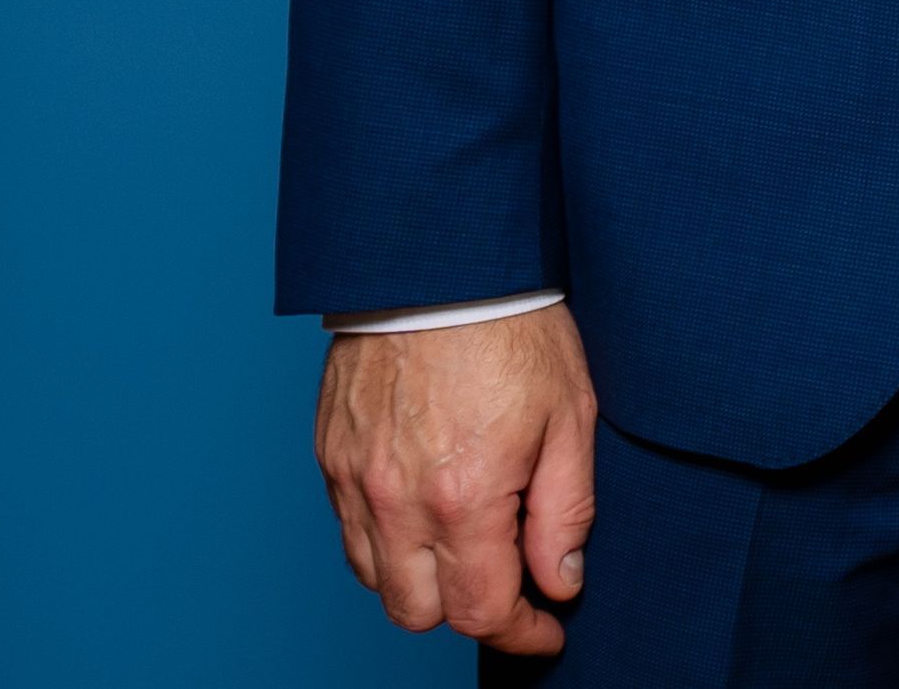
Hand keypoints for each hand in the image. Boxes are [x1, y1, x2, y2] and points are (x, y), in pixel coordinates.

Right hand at [312, 304, 600, 653]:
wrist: (436, 265)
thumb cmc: (513, 331)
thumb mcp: (571, 418)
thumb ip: (565, 511)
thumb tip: (560, 580)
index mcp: (462, 499)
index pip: (480, 610)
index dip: (519, 632)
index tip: (546, 629)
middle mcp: (395, 502)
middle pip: (418, 612)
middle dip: (469, 611)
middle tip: (511, 584)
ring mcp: (353, 482)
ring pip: (376, 580)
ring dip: (423, 581)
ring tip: (470, 546)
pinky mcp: (328, 458)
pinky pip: (351, 533)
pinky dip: (387, 543)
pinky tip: (427, 514)